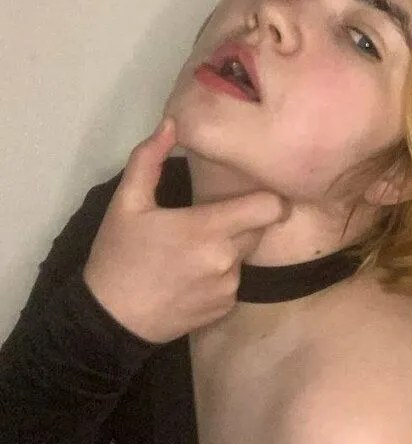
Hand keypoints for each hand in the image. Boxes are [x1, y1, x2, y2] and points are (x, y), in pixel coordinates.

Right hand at [83, 117, 285, 343]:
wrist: (110, 320)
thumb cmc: (118, 257)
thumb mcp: (126, 203)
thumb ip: (149, 159)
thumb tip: (171, 124)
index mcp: (208, 228)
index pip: (269, 207)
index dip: (270, 198)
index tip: (257, 192)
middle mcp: (227, 259)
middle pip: (260, 229)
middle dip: (244, 220)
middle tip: (213, 219)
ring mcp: (229, 287)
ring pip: (245, 255)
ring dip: (230, 249)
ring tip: (193, 252)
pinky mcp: (225, 308)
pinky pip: (235, 282)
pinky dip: (221, 275)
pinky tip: (192, 276)